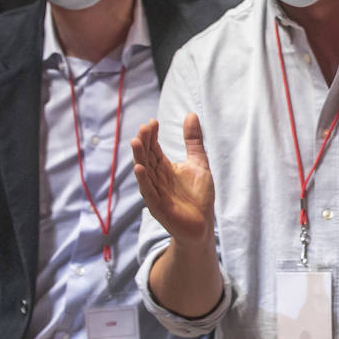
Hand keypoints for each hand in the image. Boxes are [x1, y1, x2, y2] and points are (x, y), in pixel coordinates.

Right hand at [131, 115, 215, 246]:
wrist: (202, 225)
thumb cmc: (198, 195)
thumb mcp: (198, 163)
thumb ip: (193, 141)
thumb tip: (191, 114)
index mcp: (164, 168)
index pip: (154, 149)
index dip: (152, 136)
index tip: (152, 122)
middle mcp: (156, 179)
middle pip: (147, 158)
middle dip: (145, 143)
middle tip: (144, 127)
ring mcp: (156, 192)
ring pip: (145, 173)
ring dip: (140, 158)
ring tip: (136, 142)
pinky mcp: (158, 206)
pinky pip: (149, 192)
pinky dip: (143, 181)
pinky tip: (139, 168)